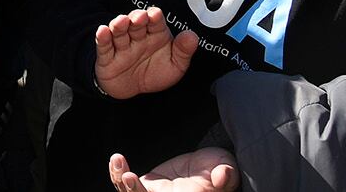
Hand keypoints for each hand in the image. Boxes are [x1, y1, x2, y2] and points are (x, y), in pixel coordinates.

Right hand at [94, 6, 198, 98]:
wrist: (132, 89)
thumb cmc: (154, 72)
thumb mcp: (175, 65)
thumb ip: (183, 51)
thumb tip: (192, 36)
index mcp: (155, 34)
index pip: (155, 22)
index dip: (154, 17)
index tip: (155, 15)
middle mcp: (138, 37)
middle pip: (136, 23)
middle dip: (137, 18)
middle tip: (140, 17)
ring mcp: (122, 46)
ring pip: (119, 32)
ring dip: (119, 25)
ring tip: (122, 22)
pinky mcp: (107, 57)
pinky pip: (104, 46)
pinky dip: (102, 38)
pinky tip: (103, 31)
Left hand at [108, 148, 238, 191]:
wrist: (210, 167)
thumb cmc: (220, 171)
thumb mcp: (228, 169)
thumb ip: (227, 174)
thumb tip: (223, 175)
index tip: (139, 181)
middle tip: (128, 177)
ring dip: (120, 181)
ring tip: (118, 161)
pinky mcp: (146, 185)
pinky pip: (125, 183)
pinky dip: (118, 173)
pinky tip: (117, 160)